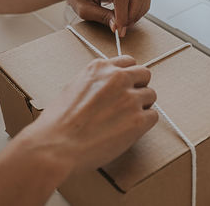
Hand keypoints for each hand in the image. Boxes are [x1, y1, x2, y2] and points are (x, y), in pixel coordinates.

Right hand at [17, 56, 157, 174]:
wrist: (56, 147)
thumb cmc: (58, 123)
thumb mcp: (72, 88)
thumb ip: (95, 82)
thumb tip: (106, 86)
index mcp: (100, 68)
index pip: (128, 62)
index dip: (128, 75)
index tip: (127, 84)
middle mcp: (117, 78)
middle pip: (144, 74)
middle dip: (139, 86)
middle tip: (130, 101)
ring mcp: (130, 98)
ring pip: (150, 95)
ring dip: (142, 106)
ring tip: (126, 119)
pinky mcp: (138, 120)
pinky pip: (153, 116)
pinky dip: (145, 123)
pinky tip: (129, 130)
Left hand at [62, 0, 150, 36]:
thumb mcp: (84, 9)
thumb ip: (102, 17)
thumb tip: (117, 26)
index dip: (122, 16)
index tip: (119, 29)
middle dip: (133, 15)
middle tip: (123, 27)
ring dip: (139, 12)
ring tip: (126, 21)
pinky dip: (140, 7)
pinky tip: (130, 14)